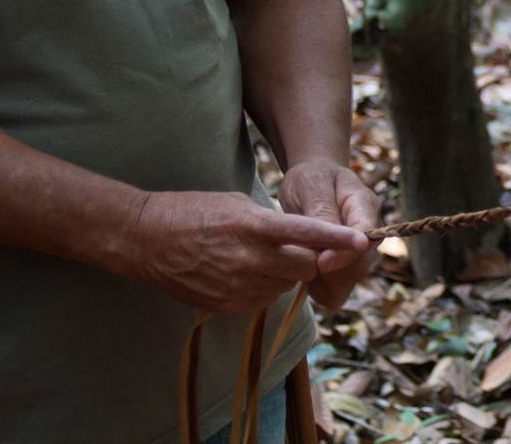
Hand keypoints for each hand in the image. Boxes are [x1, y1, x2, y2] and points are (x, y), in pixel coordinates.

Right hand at [125, 190, 368, 313]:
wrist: (147, 240)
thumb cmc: (193, 212)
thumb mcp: (238, 204)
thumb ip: (273, 222)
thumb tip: (304, 235)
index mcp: (252, 227)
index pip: (307, 234)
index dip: (338, 238)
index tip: (362, 240)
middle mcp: (248, 260)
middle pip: (305, 266)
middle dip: (309, 257)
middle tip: (299, 245)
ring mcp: (237, 287)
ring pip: (286, 284)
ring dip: (286, 272)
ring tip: (262, 255)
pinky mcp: (228, 306)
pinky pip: (264, 299)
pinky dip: (265, 286)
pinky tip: (245, 271)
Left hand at [279, 158, 379, 308]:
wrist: (314, 179)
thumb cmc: (311, 178)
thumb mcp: (310, 186)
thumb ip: (320, 213)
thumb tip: (327, 246)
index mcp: (364, 204)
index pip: (367, 236)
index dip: (346, 254)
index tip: (321, 264)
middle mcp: (370, 230)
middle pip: (361, 264)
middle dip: (332, 272)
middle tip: (300, 265)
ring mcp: (361, 250)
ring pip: (351, 280)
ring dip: (325, 282)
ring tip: (299, 268)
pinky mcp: (348, 265)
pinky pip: (341, 290)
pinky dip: (322, 290)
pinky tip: (305, 278)